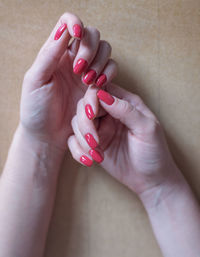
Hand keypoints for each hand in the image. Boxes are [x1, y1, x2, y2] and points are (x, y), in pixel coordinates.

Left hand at [20, 12, 116, 149]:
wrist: (48, 135)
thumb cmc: (36, 109)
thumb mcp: (35, 80)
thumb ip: (49, 54)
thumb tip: (63, 30)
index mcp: (54, 53)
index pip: (68, 24)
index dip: (75, 23)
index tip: (76, 35)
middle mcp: (72, 59)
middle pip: (92, 35)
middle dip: (90, 49)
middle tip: (79, 70)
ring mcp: (87, 72)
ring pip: (105, 50)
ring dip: (100, 61)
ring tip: (87, 80)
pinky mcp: (98, 86)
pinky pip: (111, 70)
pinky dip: (109, 73)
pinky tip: (98, 84)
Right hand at [68, 83, 178, 194]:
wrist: (151, 180)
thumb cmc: (154, 152)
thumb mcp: (146, 129)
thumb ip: (126, 110)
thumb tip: (103, 95)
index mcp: (125, 103)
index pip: (100, 90)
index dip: (91, 99)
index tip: (92, 114)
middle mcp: (110, 113)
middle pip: (84, 106)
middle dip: (85, 123)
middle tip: (94, 142)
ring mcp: (100, 129)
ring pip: (77, 123)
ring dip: (82, 139)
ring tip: (96, 154)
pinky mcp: (93, 144)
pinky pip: (75, 141)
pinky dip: (78, 151)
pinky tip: (90, 161)